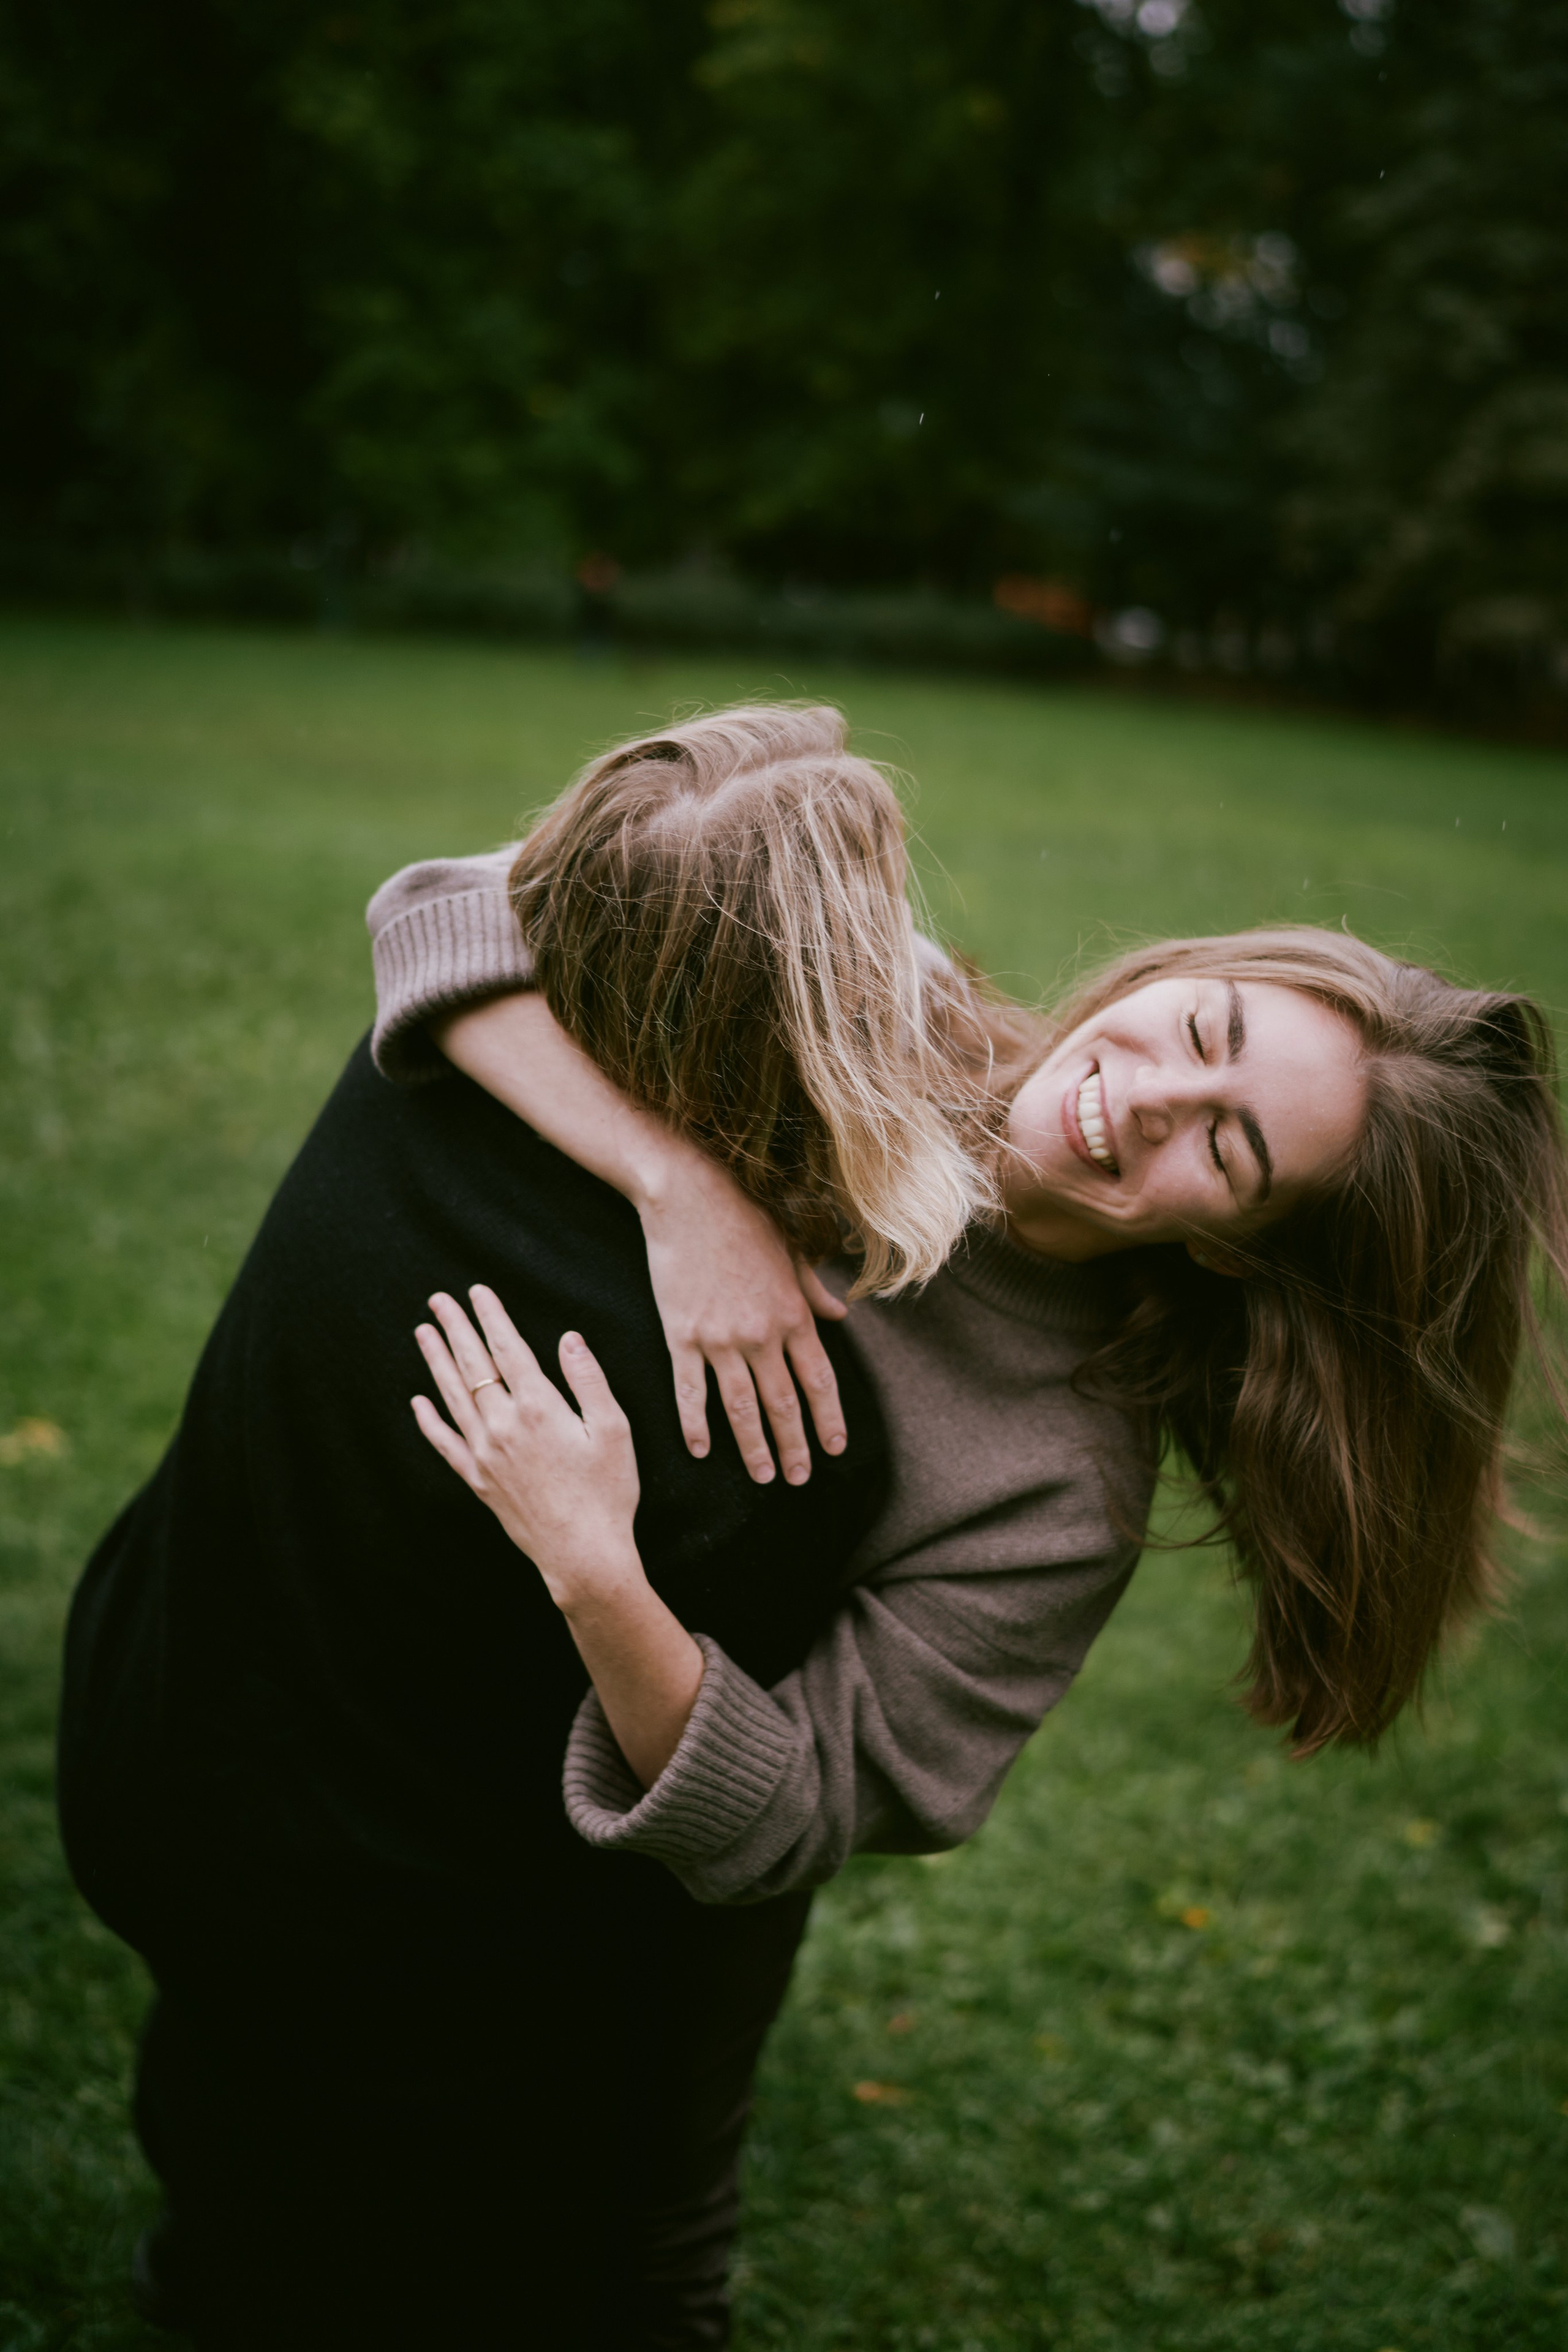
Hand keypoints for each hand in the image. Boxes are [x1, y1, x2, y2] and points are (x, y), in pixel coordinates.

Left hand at [412, 1286, 640, 1609]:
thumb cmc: (608, 1492)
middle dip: (455, 1328)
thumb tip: (568, 1338)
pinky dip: (429, 1421)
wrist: (583, 1553)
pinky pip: (445, 1444)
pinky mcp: (478, 1481)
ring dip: (437, 1361)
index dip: (491, 1316)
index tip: (477, 1291)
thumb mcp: (613, 1430)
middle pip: (473, 1366)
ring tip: (423, 1332)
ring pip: (453, 1397)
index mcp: (539, 1408)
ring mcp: (485, 1455)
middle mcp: (504, 1427)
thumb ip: (588, 1380)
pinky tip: (418, 1403)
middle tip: (438, 1300)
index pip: (508, 1349)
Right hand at [637, 1156, 848, 1487]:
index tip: (835, 1449)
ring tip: (763, 1476)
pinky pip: (690, 1391)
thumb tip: (840, 1317)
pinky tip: (700, 1450)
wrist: (690, 1195)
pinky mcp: (682, 1336)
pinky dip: (695, 1424)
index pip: (819, 1381)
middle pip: (783, 1404)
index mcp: (793, 1314)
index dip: (828, 1419)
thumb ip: (814, 1292)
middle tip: (798, 1478)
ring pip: (741, 1408)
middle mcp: (762, 1334)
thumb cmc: (745, 1216)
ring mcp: (720, 1339)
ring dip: (753, 1447)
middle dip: (794, 1446)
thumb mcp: (793, 1251)